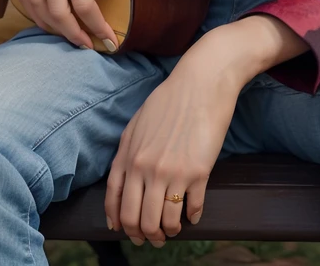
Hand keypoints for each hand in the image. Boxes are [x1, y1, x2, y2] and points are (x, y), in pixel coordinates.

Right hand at [0, 0, 116, 49]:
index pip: (84, 0)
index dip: (96, 24)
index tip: (108, 38)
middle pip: (61, 12)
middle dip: (77, 35)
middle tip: (90, 46)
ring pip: (41, 11)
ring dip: (57, 30)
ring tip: (73, 37)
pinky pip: (25, 1)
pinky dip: (37, 17)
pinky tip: (50, 23)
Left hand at [106, 15, 306, 245]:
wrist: (203, 81)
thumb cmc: (171, 97)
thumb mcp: (138, 122)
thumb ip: (126, 151)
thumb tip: (122, 179)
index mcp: (129, 157)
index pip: (116, 203)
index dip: (121, 223)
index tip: (128, 231)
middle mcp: (146, 169)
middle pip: (138, 219)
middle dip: (144, 235)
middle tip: (153, 238)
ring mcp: (172, 173)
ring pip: (163, 221)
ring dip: (168, 232)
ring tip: (174, 229)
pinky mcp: (198, 172)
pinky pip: (192, 208)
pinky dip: (193, 217)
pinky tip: (194, 215)